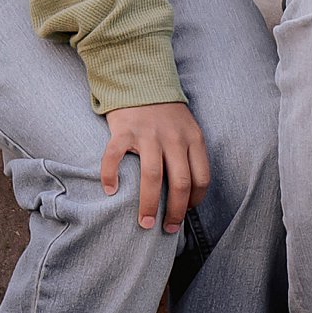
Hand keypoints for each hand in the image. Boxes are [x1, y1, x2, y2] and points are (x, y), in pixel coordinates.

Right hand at [101, 102, 208, 233]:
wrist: (142, 82)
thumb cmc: (166, 115)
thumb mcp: (188, 129)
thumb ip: (190, 154)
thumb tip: (189, 193)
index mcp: (193, 139)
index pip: (201, 177)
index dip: (195, 200)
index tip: (186, 213)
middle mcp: (174, 138)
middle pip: (180, 182)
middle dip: (175, 211)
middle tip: (168, 229)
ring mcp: (149, 134)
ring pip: (152, 177)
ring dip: (149, 205)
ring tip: (144, 223)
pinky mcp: (124, 130)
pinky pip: (115, 158)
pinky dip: (111, 177)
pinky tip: (110, 191)